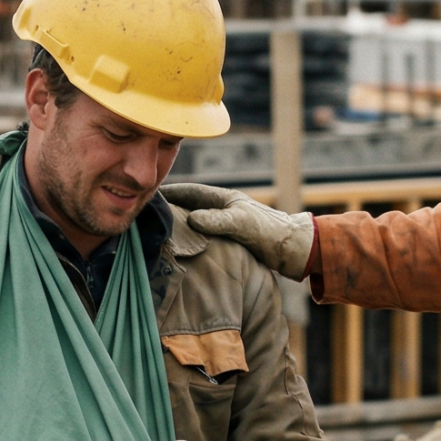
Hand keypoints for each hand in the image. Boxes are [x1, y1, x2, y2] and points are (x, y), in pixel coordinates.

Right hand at [158, 184, 315, 280]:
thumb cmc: (271, 232)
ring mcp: (226, 224)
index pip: (191, 191)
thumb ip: (218, 221)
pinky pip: (203, 236)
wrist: (294, 249)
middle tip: (146, 214)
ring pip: (195, 221)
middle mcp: (223, 209)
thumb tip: (191, 219)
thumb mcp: (242, 224)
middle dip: (169, 208)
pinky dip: (190, 239)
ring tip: (157, 232)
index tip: (148, 195)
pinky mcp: (229, 240)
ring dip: (178, 225)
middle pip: (190, 205)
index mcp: (225, 199)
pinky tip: (179, 248)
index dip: (170, 192)